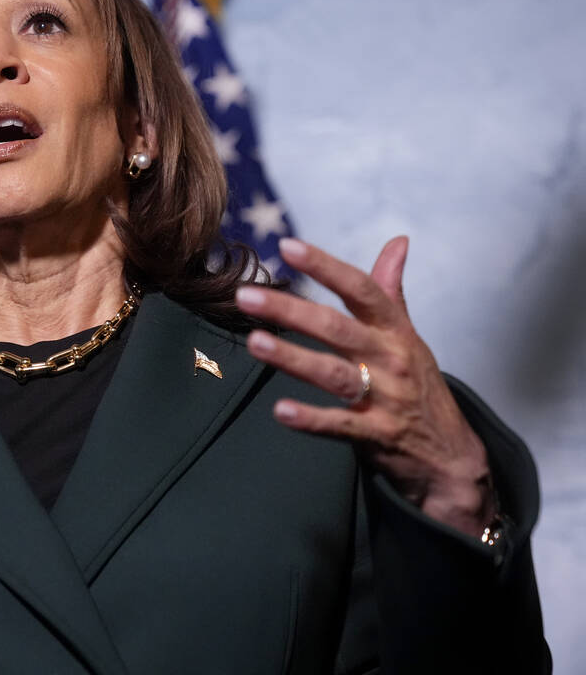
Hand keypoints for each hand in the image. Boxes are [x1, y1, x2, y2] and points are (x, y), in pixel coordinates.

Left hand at [235, 236, 494, 537]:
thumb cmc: (420, 386)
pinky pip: (341, 425)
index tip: (288, 246)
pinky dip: (311, 419)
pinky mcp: (378, 435)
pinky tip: (281, 410)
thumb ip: (391, 291)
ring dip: (292, 358)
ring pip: (333, 374)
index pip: (360, 289)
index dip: (325, 267)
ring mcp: (385, 398)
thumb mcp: (409, 335)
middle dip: (290, 310)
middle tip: (246, 296)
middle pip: (336, 328)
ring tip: (254, 342)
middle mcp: (390, 359)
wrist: (452, 456)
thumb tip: (397, 241)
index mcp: (395, 330)